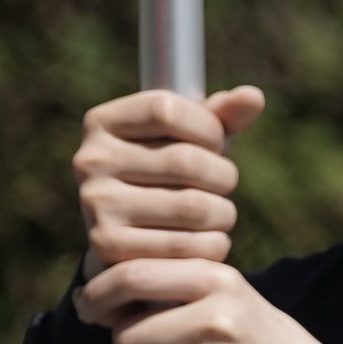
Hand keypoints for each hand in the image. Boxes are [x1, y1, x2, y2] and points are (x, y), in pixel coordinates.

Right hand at [71, 84, 265, 277]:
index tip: (216, 145)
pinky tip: (209, 240)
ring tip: (220, 215)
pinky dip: (213, 245)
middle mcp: (89, 160)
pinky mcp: (108, 246)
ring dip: (223, 213)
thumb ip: (219, 117)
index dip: (207, 127)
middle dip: (223, 174)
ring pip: (192, 207)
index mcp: (101, 122)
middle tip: (224, 185)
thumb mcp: (187, 140)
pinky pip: (186, 245)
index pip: (165, 109)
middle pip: (185, 160)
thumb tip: (253, 97)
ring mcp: (95, 204)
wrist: (127, 240)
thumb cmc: (165, 177)